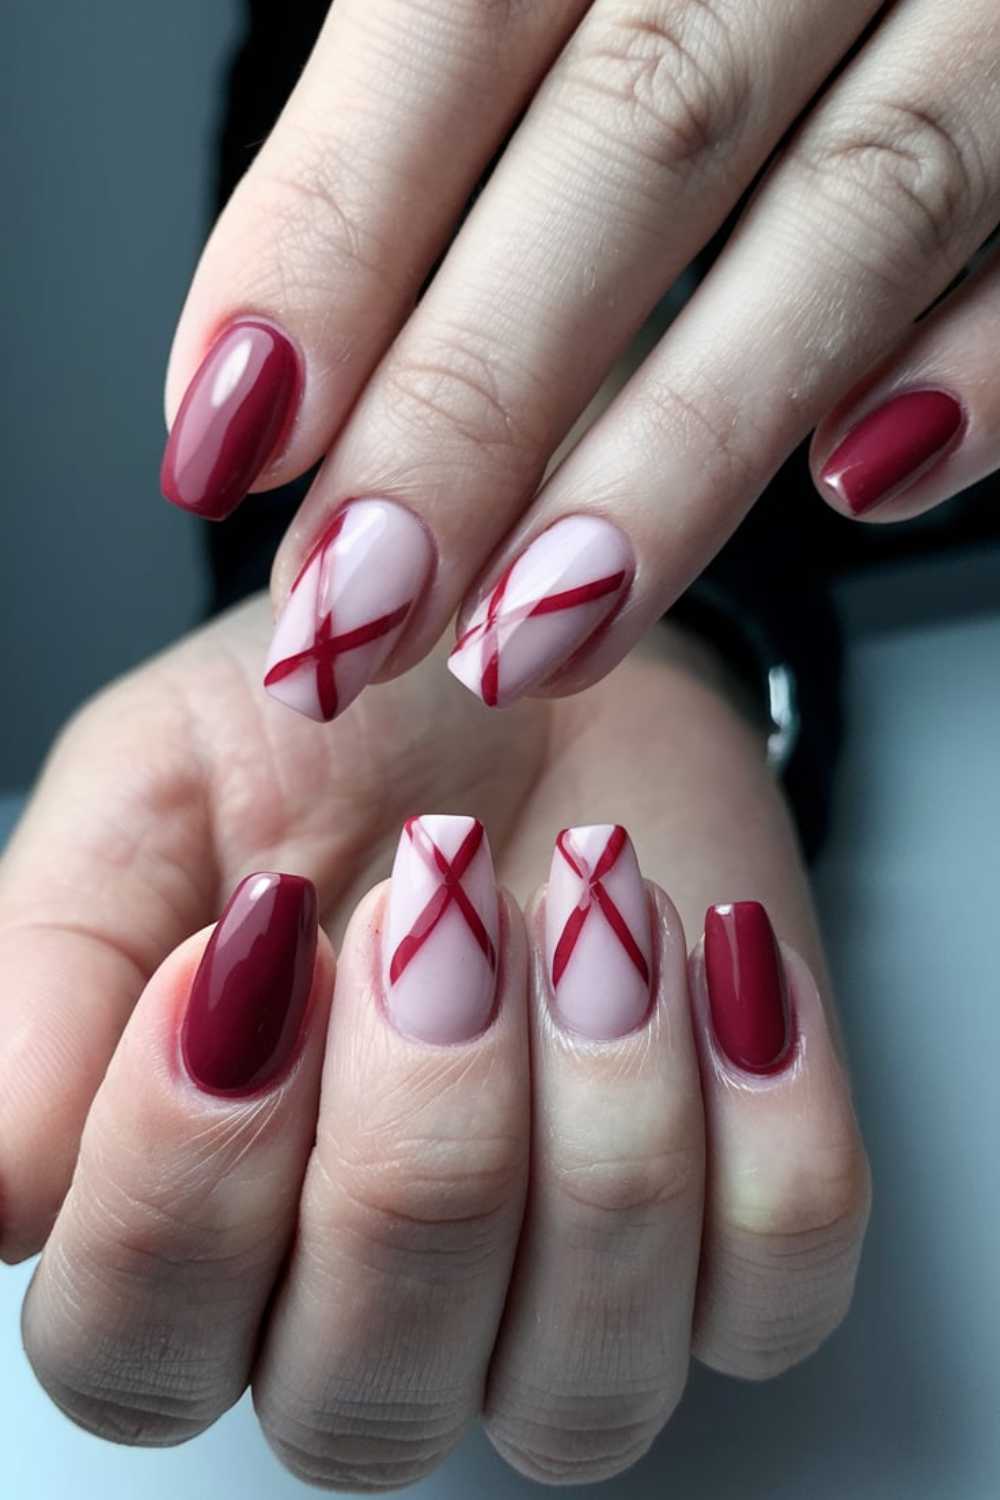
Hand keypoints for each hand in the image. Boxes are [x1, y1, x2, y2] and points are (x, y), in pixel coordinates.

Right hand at [2, 599, 868, 1485]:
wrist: (553, 664)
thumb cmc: (347, 731)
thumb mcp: (156, 793)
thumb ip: (52, 972)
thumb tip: (2, 1187)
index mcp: (197, 1227)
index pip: (136, 1349)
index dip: (187, 1175)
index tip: (253, 945)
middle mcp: (371, 1318)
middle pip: (366, 1393)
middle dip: (420, 1132)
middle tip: (441, 898)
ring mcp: (566, 1306)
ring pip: (582, 1382)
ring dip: (599, 1115)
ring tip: (588, 895)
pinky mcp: (737, 1247)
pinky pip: (776, 1290)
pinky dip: (761, 1113)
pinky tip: (717, 955)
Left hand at [161, 0, 998, 724]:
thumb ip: (438, 124)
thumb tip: (280, 380)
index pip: (457, 17)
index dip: (334, 236)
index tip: (232, 438)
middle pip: (636, 136)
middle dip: (478, 397)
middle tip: (359, 603)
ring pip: (853, 206)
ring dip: (685, 447)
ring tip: (538, 629)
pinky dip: (977, 367)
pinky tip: (864, 483)